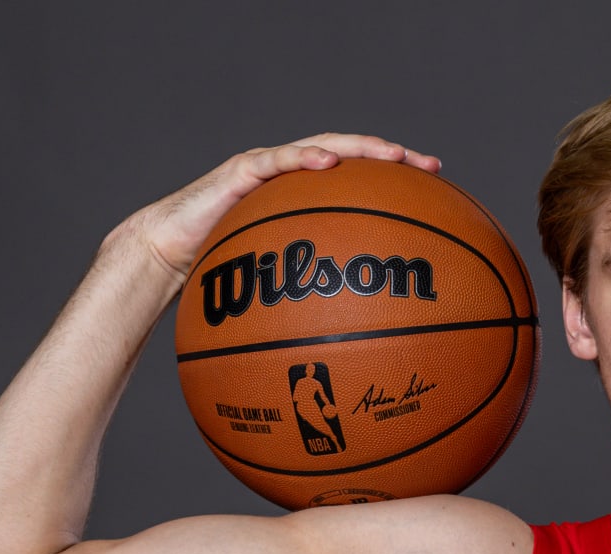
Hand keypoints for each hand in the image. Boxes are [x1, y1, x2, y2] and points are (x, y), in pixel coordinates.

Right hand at [112, 134, 440, 282]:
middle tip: (432, 166)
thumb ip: (312, 304)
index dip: (400, 185)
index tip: (440, 193)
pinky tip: (328, 162)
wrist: (169, 255)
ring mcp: (269, 168)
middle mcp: (294, 178)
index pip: (362, 185)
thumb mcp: (277, 292)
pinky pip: (277, 161)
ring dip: (359, 147)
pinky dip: (303, 158)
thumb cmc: (223, 277)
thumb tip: (358, 350)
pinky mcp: (241, 170)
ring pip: (322, 146)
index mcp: (308, 201)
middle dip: (395, 157)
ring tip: (391, 154)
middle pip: (354, 157)